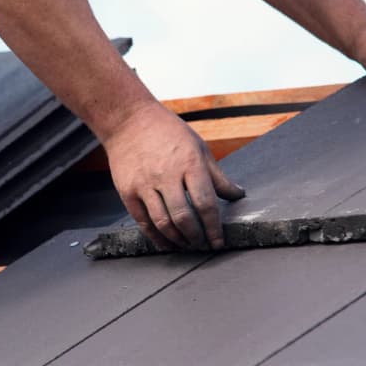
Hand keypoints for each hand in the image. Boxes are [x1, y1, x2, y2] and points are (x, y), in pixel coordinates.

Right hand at [102, 101, 245, 250]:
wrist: (129, 121)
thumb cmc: (168, 132)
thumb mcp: (199, 147)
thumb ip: (218, 176)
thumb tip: (238, 194)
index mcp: (189, 163)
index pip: (205, 203)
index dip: (214, 228)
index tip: (219, 242)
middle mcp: (166, 175)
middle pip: (184, 217)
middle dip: (196, 237)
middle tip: (202, 244)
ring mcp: (144, 184)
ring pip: (163, 223)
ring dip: (178, 241)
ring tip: (187, 245)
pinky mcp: (127, 191)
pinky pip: (143, 222)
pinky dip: (156, 237)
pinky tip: (166, 242)